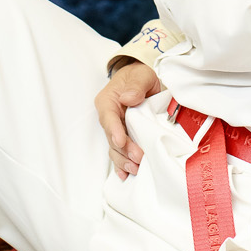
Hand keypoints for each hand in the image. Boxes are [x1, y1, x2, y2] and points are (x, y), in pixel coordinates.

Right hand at [97, 60, 162, 179]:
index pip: (108, 117)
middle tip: (138, 158)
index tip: (121, 141)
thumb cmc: (139, 76)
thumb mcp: (141, 75)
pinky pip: (119, 153)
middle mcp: (108, 118)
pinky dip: (122, 165)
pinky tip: (125, 175)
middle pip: (112, 137)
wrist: (142, 81)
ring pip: (115, 149)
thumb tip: (129, 98)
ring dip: (124, 160)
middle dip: (124, 150)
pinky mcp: (123, 137)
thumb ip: (136, 85)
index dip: (114, 131)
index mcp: (107, 101)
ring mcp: (114, 129)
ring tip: (135, 169)